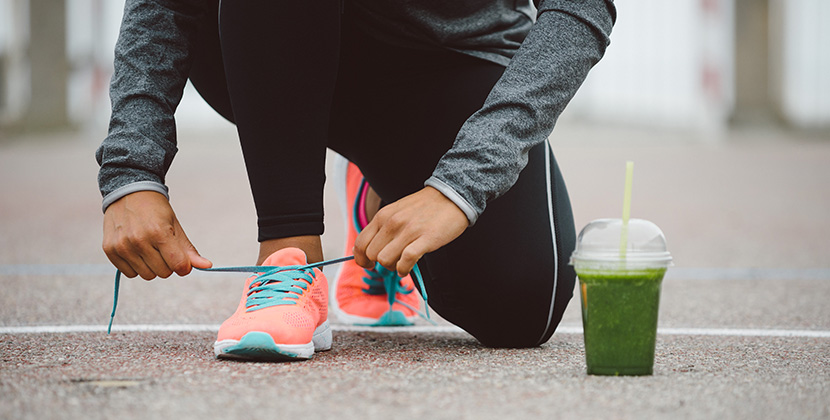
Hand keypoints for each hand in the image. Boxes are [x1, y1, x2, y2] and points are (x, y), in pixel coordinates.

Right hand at [102, 191, 211, 279]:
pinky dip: (136, 266)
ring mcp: (122, 246)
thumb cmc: (156, 210)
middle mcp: (138, 240)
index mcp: (159, 232)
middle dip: (168, 264)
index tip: (182, 260)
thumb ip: (189, 250)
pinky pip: (129, 273)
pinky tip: (136, 250)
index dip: (184, 266)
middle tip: (163, 248)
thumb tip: (207, 266)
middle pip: (163, 273)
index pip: (178, 266)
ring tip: (149, 248)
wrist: (129, 192)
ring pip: (146, 275)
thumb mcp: (176, 226)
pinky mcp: (110, 250)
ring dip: (152, 266)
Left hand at [353, 186, 467, 275]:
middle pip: (372, 255)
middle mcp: (392, 223)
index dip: (361, 259)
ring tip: (402, 263)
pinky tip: (408, 267)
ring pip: (385, 260)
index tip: (369, 264)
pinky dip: (404, 269)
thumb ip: (382, 227)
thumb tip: (369, 249)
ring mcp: (408, 231)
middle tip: (392, 262)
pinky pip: (406, 261)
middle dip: (379, 264)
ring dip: (392, 267)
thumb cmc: (424, 207)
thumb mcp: (396, 211)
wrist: (452, 196)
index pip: (360, 243)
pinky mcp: (425, 239)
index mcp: (383, 216)